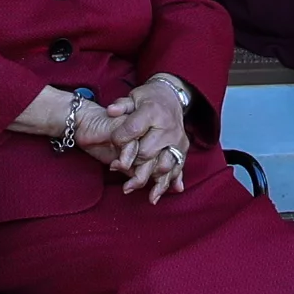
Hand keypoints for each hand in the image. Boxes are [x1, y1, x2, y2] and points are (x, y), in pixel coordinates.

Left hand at [102, 78, 194, 199]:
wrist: (172, 97)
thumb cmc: (148, 99)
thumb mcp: (133, 97)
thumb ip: (121, 105)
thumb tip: (111, 111)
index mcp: (153, 112)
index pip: (133, 129)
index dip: (120, 138)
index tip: (112, 143)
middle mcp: (168, 127)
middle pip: (147, 152)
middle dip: (130, 161)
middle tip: (115, 167)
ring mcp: (177, 140)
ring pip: (163, 165)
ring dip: (146, 179)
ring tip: (129, 188)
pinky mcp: (183, 150)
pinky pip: (177, 169)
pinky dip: (166, 184)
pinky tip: (154, 196)